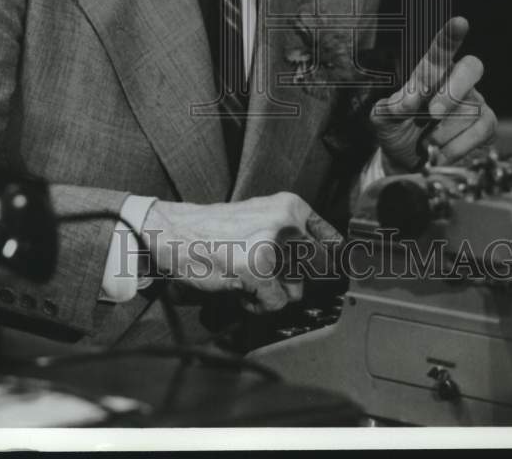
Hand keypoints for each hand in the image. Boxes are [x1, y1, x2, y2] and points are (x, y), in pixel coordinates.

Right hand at [141, 193, 341, 313]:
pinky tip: (241, 289)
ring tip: (250, 278)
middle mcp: (287, 222)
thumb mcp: (262, 217)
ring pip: (297, 291)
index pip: (334, 240)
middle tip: (271, 275)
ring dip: (275, 293)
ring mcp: (273, 245)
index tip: (336, 272)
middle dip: (297, 280)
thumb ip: (293, 233)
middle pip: (319, 271)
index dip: (336, 262)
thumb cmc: (216, 229)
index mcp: (291, 206)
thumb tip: (330, 262)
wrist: (175, 232)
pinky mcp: (257, 270)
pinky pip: (275, 304)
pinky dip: (258, 304)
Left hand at [370, 16, 496, 172]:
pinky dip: (459, 145)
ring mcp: (474, 102)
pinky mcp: (485, 126)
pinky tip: (441, 154)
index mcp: (430, 71)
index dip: (451, 36)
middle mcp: (456, 81)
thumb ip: (391, 108)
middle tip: (432, 113)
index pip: (441, 50)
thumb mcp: (383, 119)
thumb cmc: (396, 130)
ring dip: (446, 130)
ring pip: (473, 108)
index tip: (460, 22)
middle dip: (453, 90)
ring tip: (426, 143)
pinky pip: (482, 129)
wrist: (406, 163)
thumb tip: (408, 103)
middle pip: (471, 68)